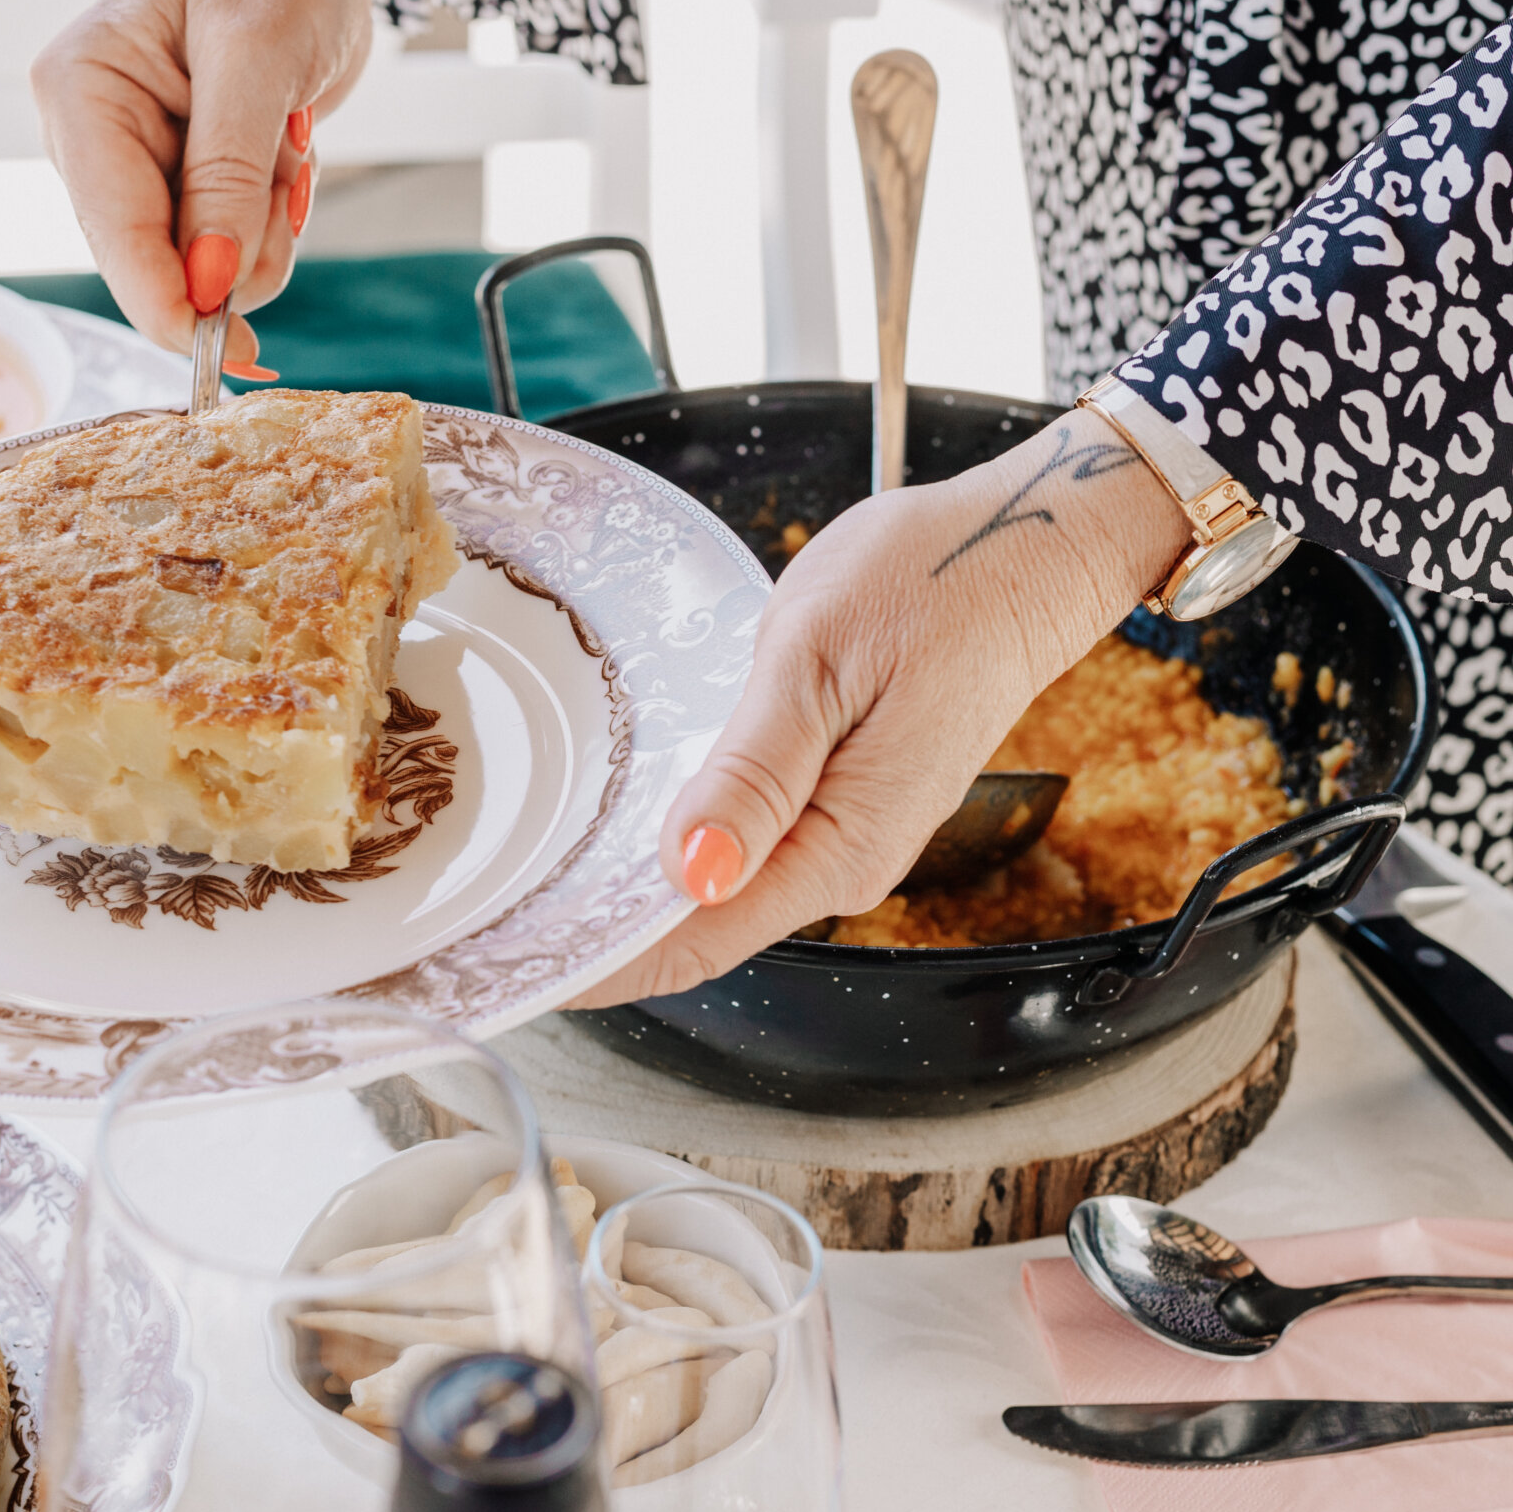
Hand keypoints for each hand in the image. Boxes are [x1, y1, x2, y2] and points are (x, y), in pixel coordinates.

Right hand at [30, 0, 413, 369]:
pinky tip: (284, 153)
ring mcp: (142, 164)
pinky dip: (275, 216)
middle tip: (285, 173)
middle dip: (236, 244)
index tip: (221, 351)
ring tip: (285, 143)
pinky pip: (235, 243)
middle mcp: (96, 136)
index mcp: (82, 91)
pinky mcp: (189, 179)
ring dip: (266, 225)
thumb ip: (227, 174)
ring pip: (205, 264)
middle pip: (157, 262)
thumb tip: (208, 280)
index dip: (167, 302)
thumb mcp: (257, 55)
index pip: (112, 230)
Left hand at [571, 416, 1193, 1009]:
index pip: (694, 942)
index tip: (509, 962)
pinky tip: (611, 822)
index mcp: (838, 846)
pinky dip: (672, 841)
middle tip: (485, 920)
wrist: (1026, 549)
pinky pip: (741, 844)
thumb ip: (753, 774)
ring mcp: (843, 836)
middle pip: (694, 928)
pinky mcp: (839, 801)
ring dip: (627, 887)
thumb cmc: (931, 582)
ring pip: (713, 887)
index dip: (598, 961)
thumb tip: (690, 872)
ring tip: (523, 879)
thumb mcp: (818, 660)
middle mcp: (842, 863)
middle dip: (596, 930)